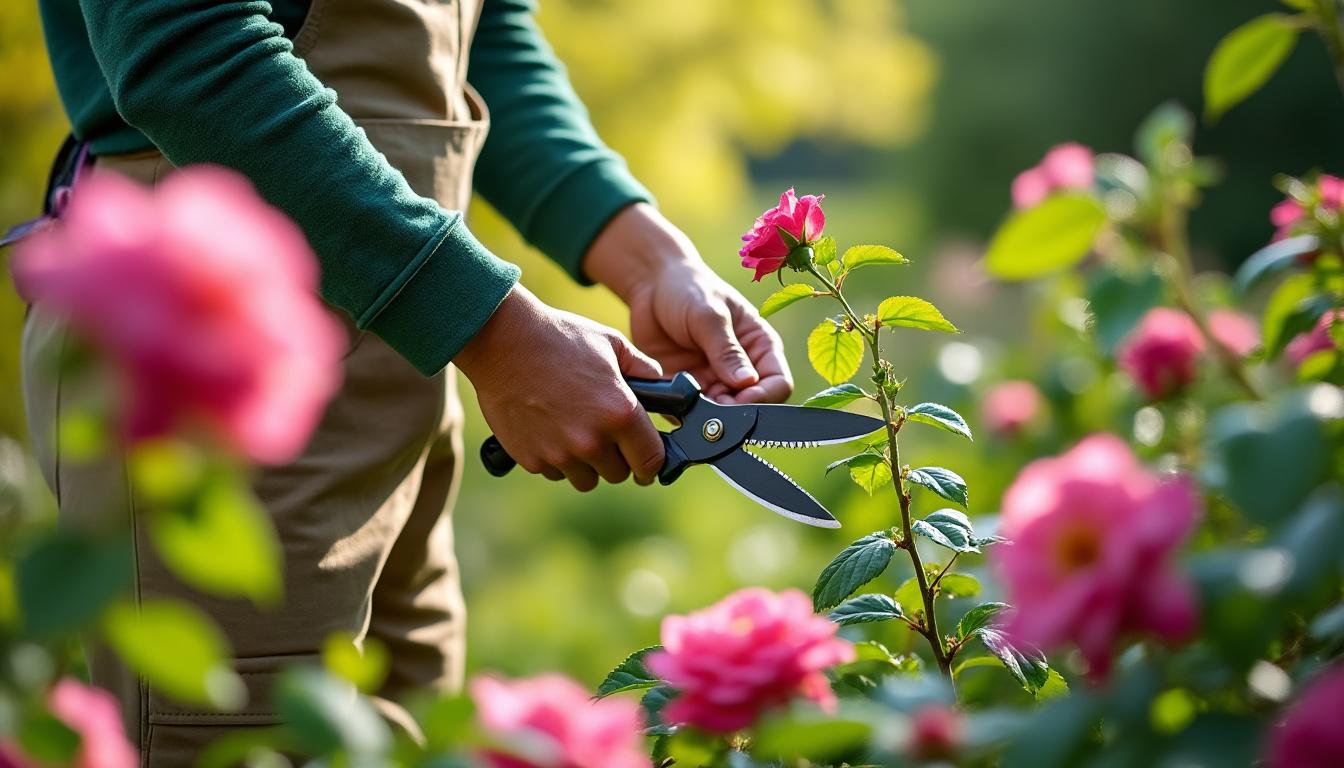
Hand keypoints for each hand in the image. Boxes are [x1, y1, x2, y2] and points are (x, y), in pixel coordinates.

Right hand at [455, 285, 664, 490]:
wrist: (503, 341)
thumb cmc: (560, 337)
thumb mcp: (611, 344)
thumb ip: (644, 370)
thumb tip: (664, 388)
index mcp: (620, 413)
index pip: (651, 461)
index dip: (652, 463)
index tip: (647, 461)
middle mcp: (592, 440)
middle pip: (618, 474)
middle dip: (617, 458)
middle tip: (606, 435)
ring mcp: (560, 453)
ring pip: (586, 479)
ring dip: (586, 464)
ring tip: (575, 431)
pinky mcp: (532, 459)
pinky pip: (555, 471)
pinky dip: (556, 458)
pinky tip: (549, 428)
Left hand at [584, 204, 791, 403]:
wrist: (650, 285)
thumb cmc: (688, 288)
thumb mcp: (709, 314)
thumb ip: (726, 349)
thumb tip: (747, 382)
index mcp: (760, 346)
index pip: (778, 383)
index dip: (764, 397)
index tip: (741, 399)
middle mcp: (741, 369)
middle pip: (751, 406)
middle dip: (734, 411)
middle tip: (711, 405)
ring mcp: (714, 381)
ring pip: (721, 416)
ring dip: (708, 417)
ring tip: (690, 401)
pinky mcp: (687, 389)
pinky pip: (691, 413)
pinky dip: (685, 414)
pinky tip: (674, 401)